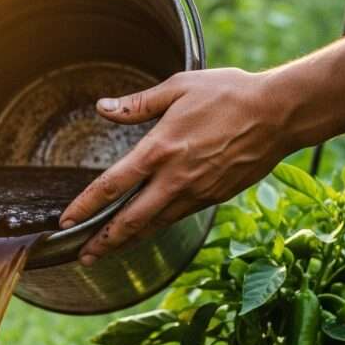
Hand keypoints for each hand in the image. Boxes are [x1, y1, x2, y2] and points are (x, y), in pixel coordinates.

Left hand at [59, 68, 295, 264]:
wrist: (279, 113)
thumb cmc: (228, 94)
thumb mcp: (178, 88)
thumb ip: (137, 103)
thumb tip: (102, 108)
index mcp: (158, 149)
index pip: (110, 185)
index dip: (84, 206)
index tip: (65, 221)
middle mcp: (174, 178)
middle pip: (129, 221)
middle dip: (102, 242)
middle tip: (81, 256)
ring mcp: (195, 192)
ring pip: (154, 225)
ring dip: (128, 241)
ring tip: (107, 251)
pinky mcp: (213, 198)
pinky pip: (177, 217)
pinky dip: (156, 228)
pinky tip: (146, 230)